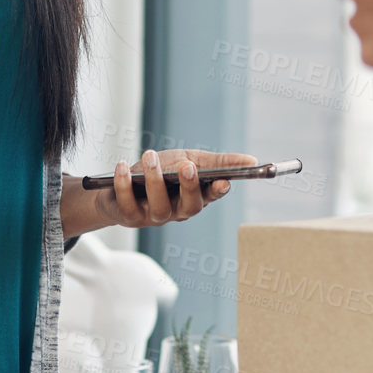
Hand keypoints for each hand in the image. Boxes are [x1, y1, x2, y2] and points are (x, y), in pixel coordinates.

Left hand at [95, 149, 258, 228]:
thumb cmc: (162, 171)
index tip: (223, 181)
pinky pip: (128, 204)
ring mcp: (154, 216)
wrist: (121, 183)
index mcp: (196, 196)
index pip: (211, 196)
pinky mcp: (130, 216)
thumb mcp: (190, 159)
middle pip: (189, 206)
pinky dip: (124, 184)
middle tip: (187, 166)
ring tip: (151, 156)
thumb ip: (218, 161)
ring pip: (159, 206)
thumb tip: (251, 160)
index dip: (217, 191)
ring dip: (155, 180)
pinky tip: (124, 166)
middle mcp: (178, 210)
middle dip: (189, 187)